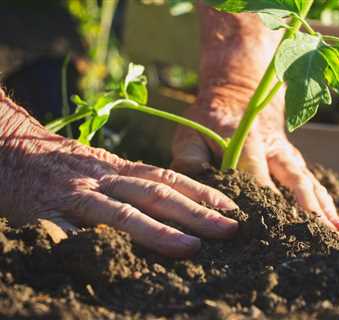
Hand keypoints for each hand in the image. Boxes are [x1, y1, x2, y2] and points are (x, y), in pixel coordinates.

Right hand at [0, 92, 237, 257]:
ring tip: (191, 247)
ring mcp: (77, 196)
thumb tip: (175, 206)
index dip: (202, 193)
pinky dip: (90, 246)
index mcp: (119, 168)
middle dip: (196, 213)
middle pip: (156, 194)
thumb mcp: (102, 167)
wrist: (10, 146)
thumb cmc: (62, 162)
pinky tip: (112, 262)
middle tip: (229, 229)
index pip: (169, 178)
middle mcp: (105, 179)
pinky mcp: (46, 212)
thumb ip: (132, 183)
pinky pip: (68, 232)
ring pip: (122, 213)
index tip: (232, 208)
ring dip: (158, 231)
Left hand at [171, 93, 338, 235]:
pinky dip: (326, 205)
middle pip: (294, 179)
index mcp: (246, 139)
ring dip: (323, 208)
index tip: (269, 224)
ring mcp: (288, 156)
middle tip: (316, 233)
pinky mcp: (295, 163)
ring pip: (309, 183)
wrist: (239, 96)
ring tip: (337, 233)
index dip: (262, 195)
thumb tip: (194, 187)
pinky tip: (338, 226)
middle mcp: (274, 148)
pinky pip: (314, 184)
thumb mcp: (191, 132)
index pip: (255, 170)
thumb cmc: (210, 120)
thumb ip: (189, 158)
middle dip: (306, 207)